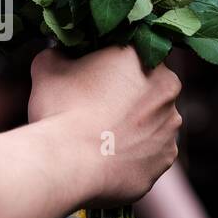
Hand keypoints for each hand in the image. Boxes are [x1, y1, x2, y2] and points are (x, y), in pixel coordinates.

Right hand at [28, 45, 181, 206]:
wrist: (68, 164)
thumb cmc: (60, 109)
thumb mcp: (47, 67)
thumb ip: (59, 53)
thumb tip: (61, 54)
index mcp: (144, 57)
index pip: (131, 53)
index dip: (111, 65)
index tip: (93, 78)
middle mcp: (168, 89)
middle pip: (148, 86)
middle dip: (128, 94)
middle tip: (97, 107)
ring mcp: (170, 126)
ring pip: (152, 120)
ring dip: (134, 124)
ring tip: (103, 136)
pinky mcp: (165, 159)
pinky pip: (151, 151)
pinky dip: (135, 153)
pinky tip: (111, 156)